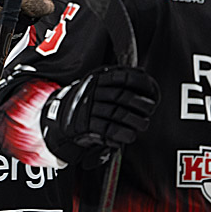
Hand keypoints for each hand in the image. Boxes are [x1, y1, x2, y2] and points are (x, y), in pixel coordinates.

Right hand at [41, 66, 159, 167]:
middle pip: (121, 96)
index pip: (122, 77)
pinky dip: (120, 134)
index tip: (151, 91)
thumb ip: (117, 79)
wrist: (59, 116)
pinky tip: (128, 137)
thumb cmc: (87, 101)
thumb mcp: (98, 84)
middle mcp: (91, 91)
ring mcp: (87, 107)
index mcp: (97, 78)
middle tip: (149, 110)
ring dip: (134, 122)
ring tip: (142, 125)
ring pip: (116, 114)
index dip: (140, 83)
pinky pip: (106, 129)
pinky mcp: (84, 124)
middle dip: (140, 105)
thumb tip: (142, 74)